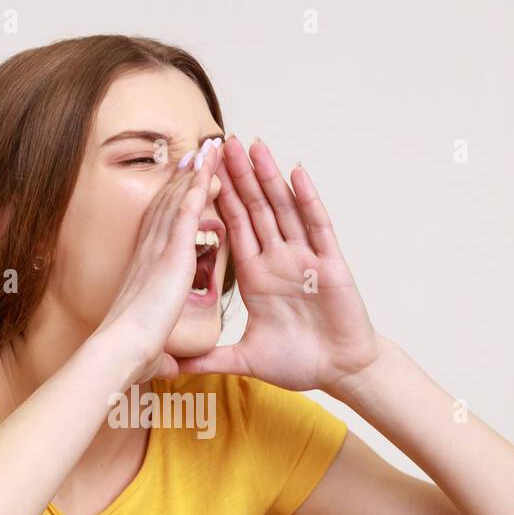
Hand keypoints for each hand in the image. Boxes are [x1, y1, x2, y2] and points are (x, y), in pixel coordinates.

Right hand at [93, 137, 225, 384]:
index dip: (171, 209)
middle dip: (183, 180)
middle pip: (168, 206)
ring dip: (195, 172)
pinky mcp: (172, 249)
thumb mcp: (153, 352)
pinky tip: (210, 163)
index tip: (182, 192)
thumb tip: (170, 369)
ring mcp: (159, 248)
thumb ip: (163, 354)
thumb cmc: (130, 355)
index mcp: (144, 273)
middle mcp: (148, 253)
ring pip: (179, 200)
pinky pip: (188, 207)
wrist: (121, 351)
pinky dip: (199, 183)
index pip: (160, 232)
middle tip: (197, 154)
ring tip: (210, 148)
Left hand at [174, 135, 382, 394]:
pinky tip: (296, 172)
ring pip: (283, 209)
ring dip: (268, 177)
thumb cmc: (300, 364)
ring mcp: (304, 258)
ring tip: (253, 145)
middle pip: (255, 209)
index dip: (218, 199)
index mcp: (256, 277)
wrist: (340, 373)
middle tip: (222, 141)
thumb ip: (210, 358)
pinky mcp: (329, 264)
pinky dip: (307, 199)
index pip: (233, 228)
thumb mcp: (246, 359)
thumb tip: (173, 367)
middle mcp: (278, 260)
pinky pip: (317, 226)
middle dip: (239, 176)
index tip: (201, 172)